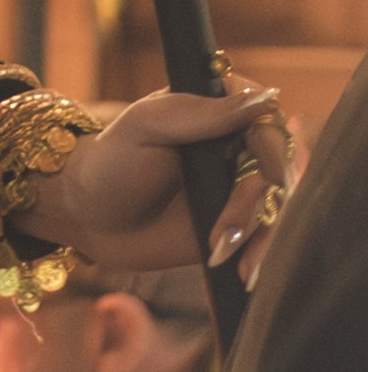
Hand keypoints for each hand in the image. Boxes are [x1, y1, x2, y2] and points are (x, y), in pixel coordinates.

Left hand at [20, 72, 293, 284]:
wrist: (92, 217)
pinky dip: (261, 255)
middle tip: (224, 233)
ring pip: (278, 206)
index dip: (274, 153)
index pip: (267, 123)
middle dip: (255, 204)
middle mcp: (239, 143)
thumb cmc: (111, 160)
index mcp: (219, 106)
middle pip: (279, 170)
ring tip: (222, 254)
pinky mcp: (241, 223)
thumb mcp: (144, 128)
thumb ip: (196, 113)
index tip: (267, 180)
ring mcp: (241, 185)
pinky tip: (244, 273)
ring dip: (261, 236)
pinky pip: (267, 237)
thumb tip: (260, 98)